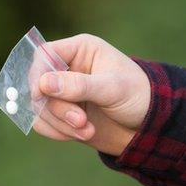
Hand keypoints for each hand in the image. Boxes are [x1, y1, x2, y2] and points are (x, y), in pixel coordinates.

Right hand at [34, 34, 151, 156]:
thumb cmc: (137, 96)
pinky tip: (80, 134)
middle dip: (57, 108)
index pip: (44, 55)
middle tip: (81, 121)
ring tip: (87, 131)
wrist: (148, 125)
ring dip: (59, 123)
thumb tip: (43, 84)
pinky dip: (57, 132)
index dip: (38, 74)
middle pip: (39, 85)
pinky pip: (43, 122)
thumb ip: (79, 86)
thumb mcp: (112, 89)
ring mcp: (62, 92)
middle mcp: (67, 68)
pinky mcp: (61, 113)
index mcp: (80, 50)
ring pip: (39, 107)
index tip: (41, 95)